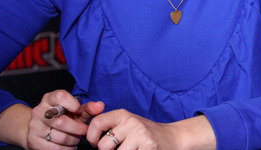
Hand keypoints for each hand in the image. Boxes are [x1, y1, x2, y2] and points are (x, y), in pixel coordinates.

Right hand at [27, 90, 103, 149]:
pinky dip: (67, 149)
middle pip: (62, 122)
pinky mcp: (34, 141)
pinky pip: (56, 148)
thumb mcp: (74, 111)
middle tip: (83, 131)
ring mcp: (35, 127)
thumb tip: (100, 106)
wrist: (40, 128)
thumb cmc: (62, 117)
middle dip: (78, 129)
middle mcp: (39, 111)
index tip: (78, 111)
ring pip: (61, 137)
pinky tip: (70, 145)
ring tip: (76, 138)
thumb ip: (88, 108)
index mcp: (49, 99)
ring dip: (74, 140)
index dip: (73, 104)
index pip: (60, 96)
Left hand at [85, 108, 220, 149]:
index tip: (94, 143)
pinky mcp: (148, 147)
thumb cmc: (144, 133)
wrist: (172, 137)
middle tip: (118, 149)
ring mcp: (140, 135)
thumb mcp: (128, 124)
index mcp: (123, 115)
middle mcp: (131, 122)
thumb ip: (111, 126)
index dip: (91, 136)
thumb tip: (89, 138)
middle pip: (104, 145)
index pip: (97, 122)